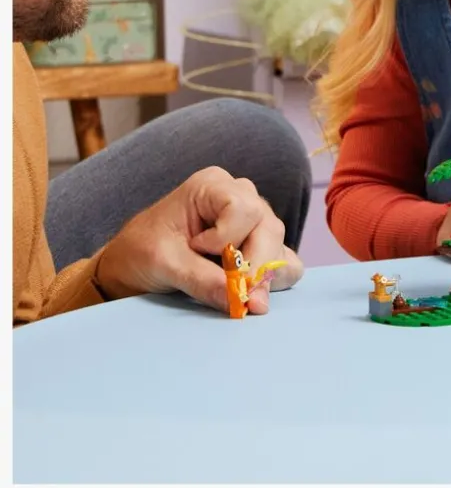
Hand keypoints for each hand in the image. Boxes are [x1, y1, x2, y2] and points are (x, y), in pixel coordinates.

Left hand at [94, 166, 303, 315]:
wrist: (128, 266)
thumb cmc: (141, 252)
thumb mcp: (164, 263)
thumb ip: (203, 279)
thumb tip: (244, 300)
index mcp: (212, 186)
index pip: (244, 207)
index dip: (228, 237)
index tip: (198, 251)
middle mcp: (239, 197)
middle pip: (269, 229)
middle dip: (255, 266)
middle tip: (238, 299)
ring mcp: (252, 222)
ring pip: (280, 248)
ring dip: (264, 277)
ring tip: (236, 296)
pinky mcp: (257, 247)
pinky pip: (284, 262)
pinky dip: (272, 282)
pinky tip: (249, 293)